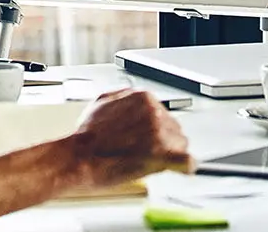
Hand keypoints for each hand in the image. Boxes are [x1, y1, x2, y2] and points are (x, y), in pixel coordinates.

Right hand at [66, 90, 190, 189]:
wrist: (79, 157)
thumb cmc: (86, 135)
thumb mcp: (102, 101)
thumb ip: (124, 97)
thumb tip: (134, 100)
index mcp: (143, 98)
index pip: (164, 114)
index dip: (155, 130)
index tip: (150, 138)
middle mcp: (154, 112)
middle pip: (174, 129)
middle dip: (163, 141)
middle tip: (144, 152)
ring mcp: (159, 134)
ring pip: (180, 145)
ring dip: (169, 154)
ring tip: (148, 160)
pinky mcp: (162, 156)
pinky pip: (187, 162)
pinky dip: (184, 167)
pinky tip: (180, 169)